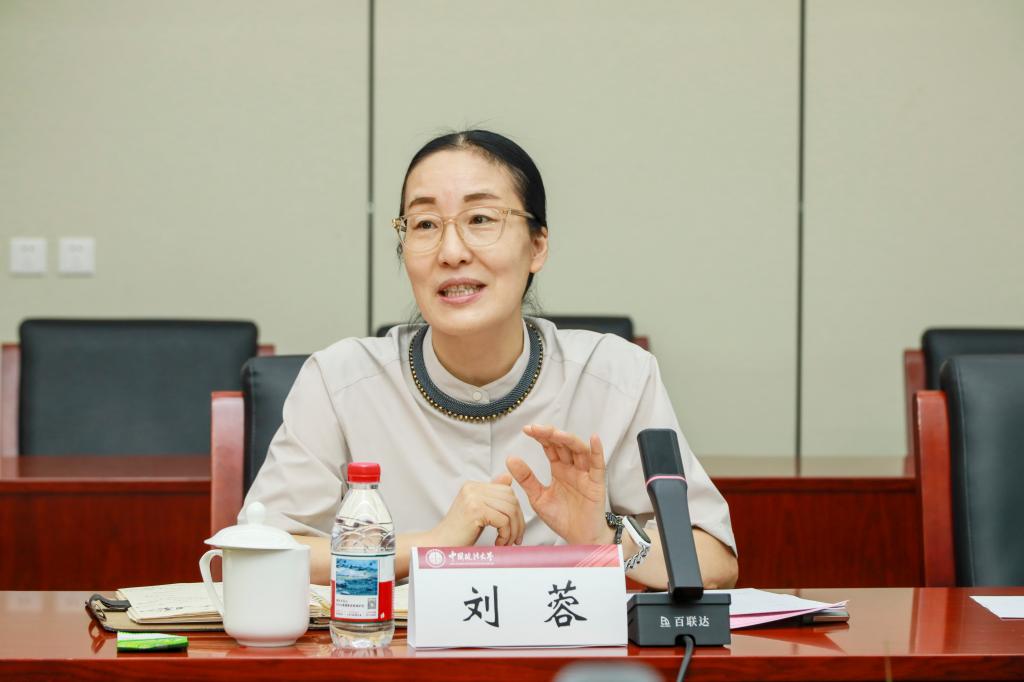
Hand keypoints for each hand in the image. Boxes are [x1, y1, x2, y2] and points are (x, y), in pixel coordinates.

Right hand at [429, 474, 525, 546]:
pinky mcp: (475, 510)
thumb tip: (508, 478)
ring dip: (513, 531)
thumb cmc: (459, 533)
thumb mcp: (478, 511)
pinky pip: (504, 521)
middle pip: (511, 500)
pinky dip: (505, 535)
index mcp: (473, 486)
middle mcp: (473, 488)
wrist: (440, 545)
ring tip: (506, 542)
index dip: (516, 511)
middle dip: (518, 522)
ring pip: (510, 511)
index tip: (515, 528)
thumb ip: (492, 496)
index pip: (507, 491)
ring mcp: (473, 498)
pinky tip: (498, 542)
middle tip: (514, 539)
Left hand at [506, 425, 611, 545]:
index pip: (550, 447)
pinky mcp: (596, 484)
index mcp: (559, 469)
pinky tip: (593, 439)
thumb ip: (526, 479)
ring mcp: (585, 474)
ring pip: (579, 450)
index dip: (540, 436)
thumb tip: (510, 458)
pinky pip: (598, 465)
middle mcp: (572, 468)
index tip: (527, 430)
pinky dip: (597, 451)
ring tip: (556, 433)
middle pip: (563, 444)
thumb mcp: (538, 497)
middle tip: (536, 429)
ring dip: (568, 439)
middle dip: (550, 434)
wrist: (578, 539)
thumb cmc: (561, 518)